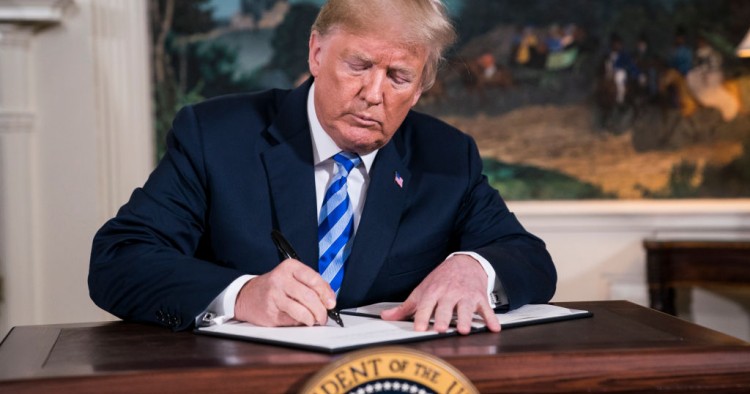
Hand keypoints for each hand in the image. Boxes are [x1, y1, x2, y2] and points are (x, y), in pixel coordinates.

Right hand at [234, 259, 335, 326]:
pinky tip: (300, 320)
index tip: (331, 303)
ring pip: (302, 311)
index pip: (314, 279)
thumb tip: (329, 299)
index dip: (326, 293)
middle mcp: (280, 279)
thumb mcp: (293, 277)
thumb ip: (312, 285)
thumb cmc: (275, 286)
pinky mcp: (271, 312)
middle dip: (321, 310)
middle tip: (323, 316)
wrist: (248, 295)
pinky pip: (292, 320)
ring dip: (312, 319)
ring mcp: (274, 296)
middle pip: (309, 296)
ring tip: (314, 320)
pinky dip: (300, 322)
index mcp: (290, 267)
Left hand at [380, 254, 500, 334]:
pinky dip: (491, 318)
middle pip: (446, 307)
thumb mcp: (422, 290)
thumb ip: (406, 307)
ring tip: (464, 330)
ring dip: (466, 319)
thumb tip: (386, 316)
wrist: (465, 263)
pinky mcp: (479, 298)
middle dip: (444, 317)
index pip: (426, 305)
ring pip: (466, 308)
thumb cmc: (441, 280)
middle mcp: (449, 293)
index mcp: (433, 292)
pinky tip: (493, 327)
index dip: (423, 317)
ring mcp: (465, 296)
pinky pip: (486, 309)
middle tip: (442, 329)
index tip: (420, 328)